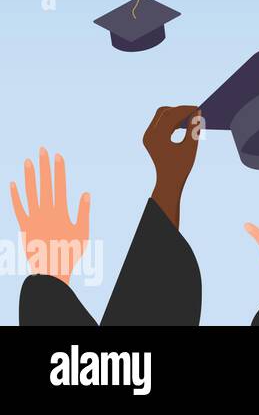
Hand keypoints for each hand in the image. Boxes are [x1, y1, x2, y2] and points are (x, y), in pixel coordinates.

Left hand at [9, 148, 89, 284]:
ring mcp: (33, 218)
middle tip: (42, 150)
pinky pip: (18, 208)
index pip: (59, 185)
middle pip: (44, 184)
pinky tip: (13, 184)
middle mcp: (45, 212)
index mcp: (60, 212)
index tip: (58, 156)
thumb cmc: (69, 251)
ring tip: (28, 162)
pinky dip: (15, 196)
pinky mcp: (24, 226)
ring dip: (29, 176)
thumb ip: (83, 212)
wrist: (51, 269)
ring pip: (30, 193)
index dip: (58, 170)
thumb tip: (85, 194)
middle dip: (44, 166)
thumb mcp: (82, 232)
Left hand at [143, 105, 201, 226]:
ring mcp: (148, 136)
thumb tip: (197, 112)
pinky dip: (172, 120)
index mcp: (157, 138)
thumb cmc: (181, 167)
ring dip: (176, 114)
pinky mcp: (150, 137)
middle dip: (180, 109)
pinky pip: (161, 123)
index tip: (198, 108)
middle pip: (163, 112)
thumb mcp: (190, 146)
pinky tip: (184, 124)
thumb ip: (193, 128)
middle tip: (195, 111)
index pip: (170, 115)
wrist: (169, 181)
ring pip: (161, 115)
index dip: (185, 109)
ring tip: (191, 117)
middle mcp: (149, 135)